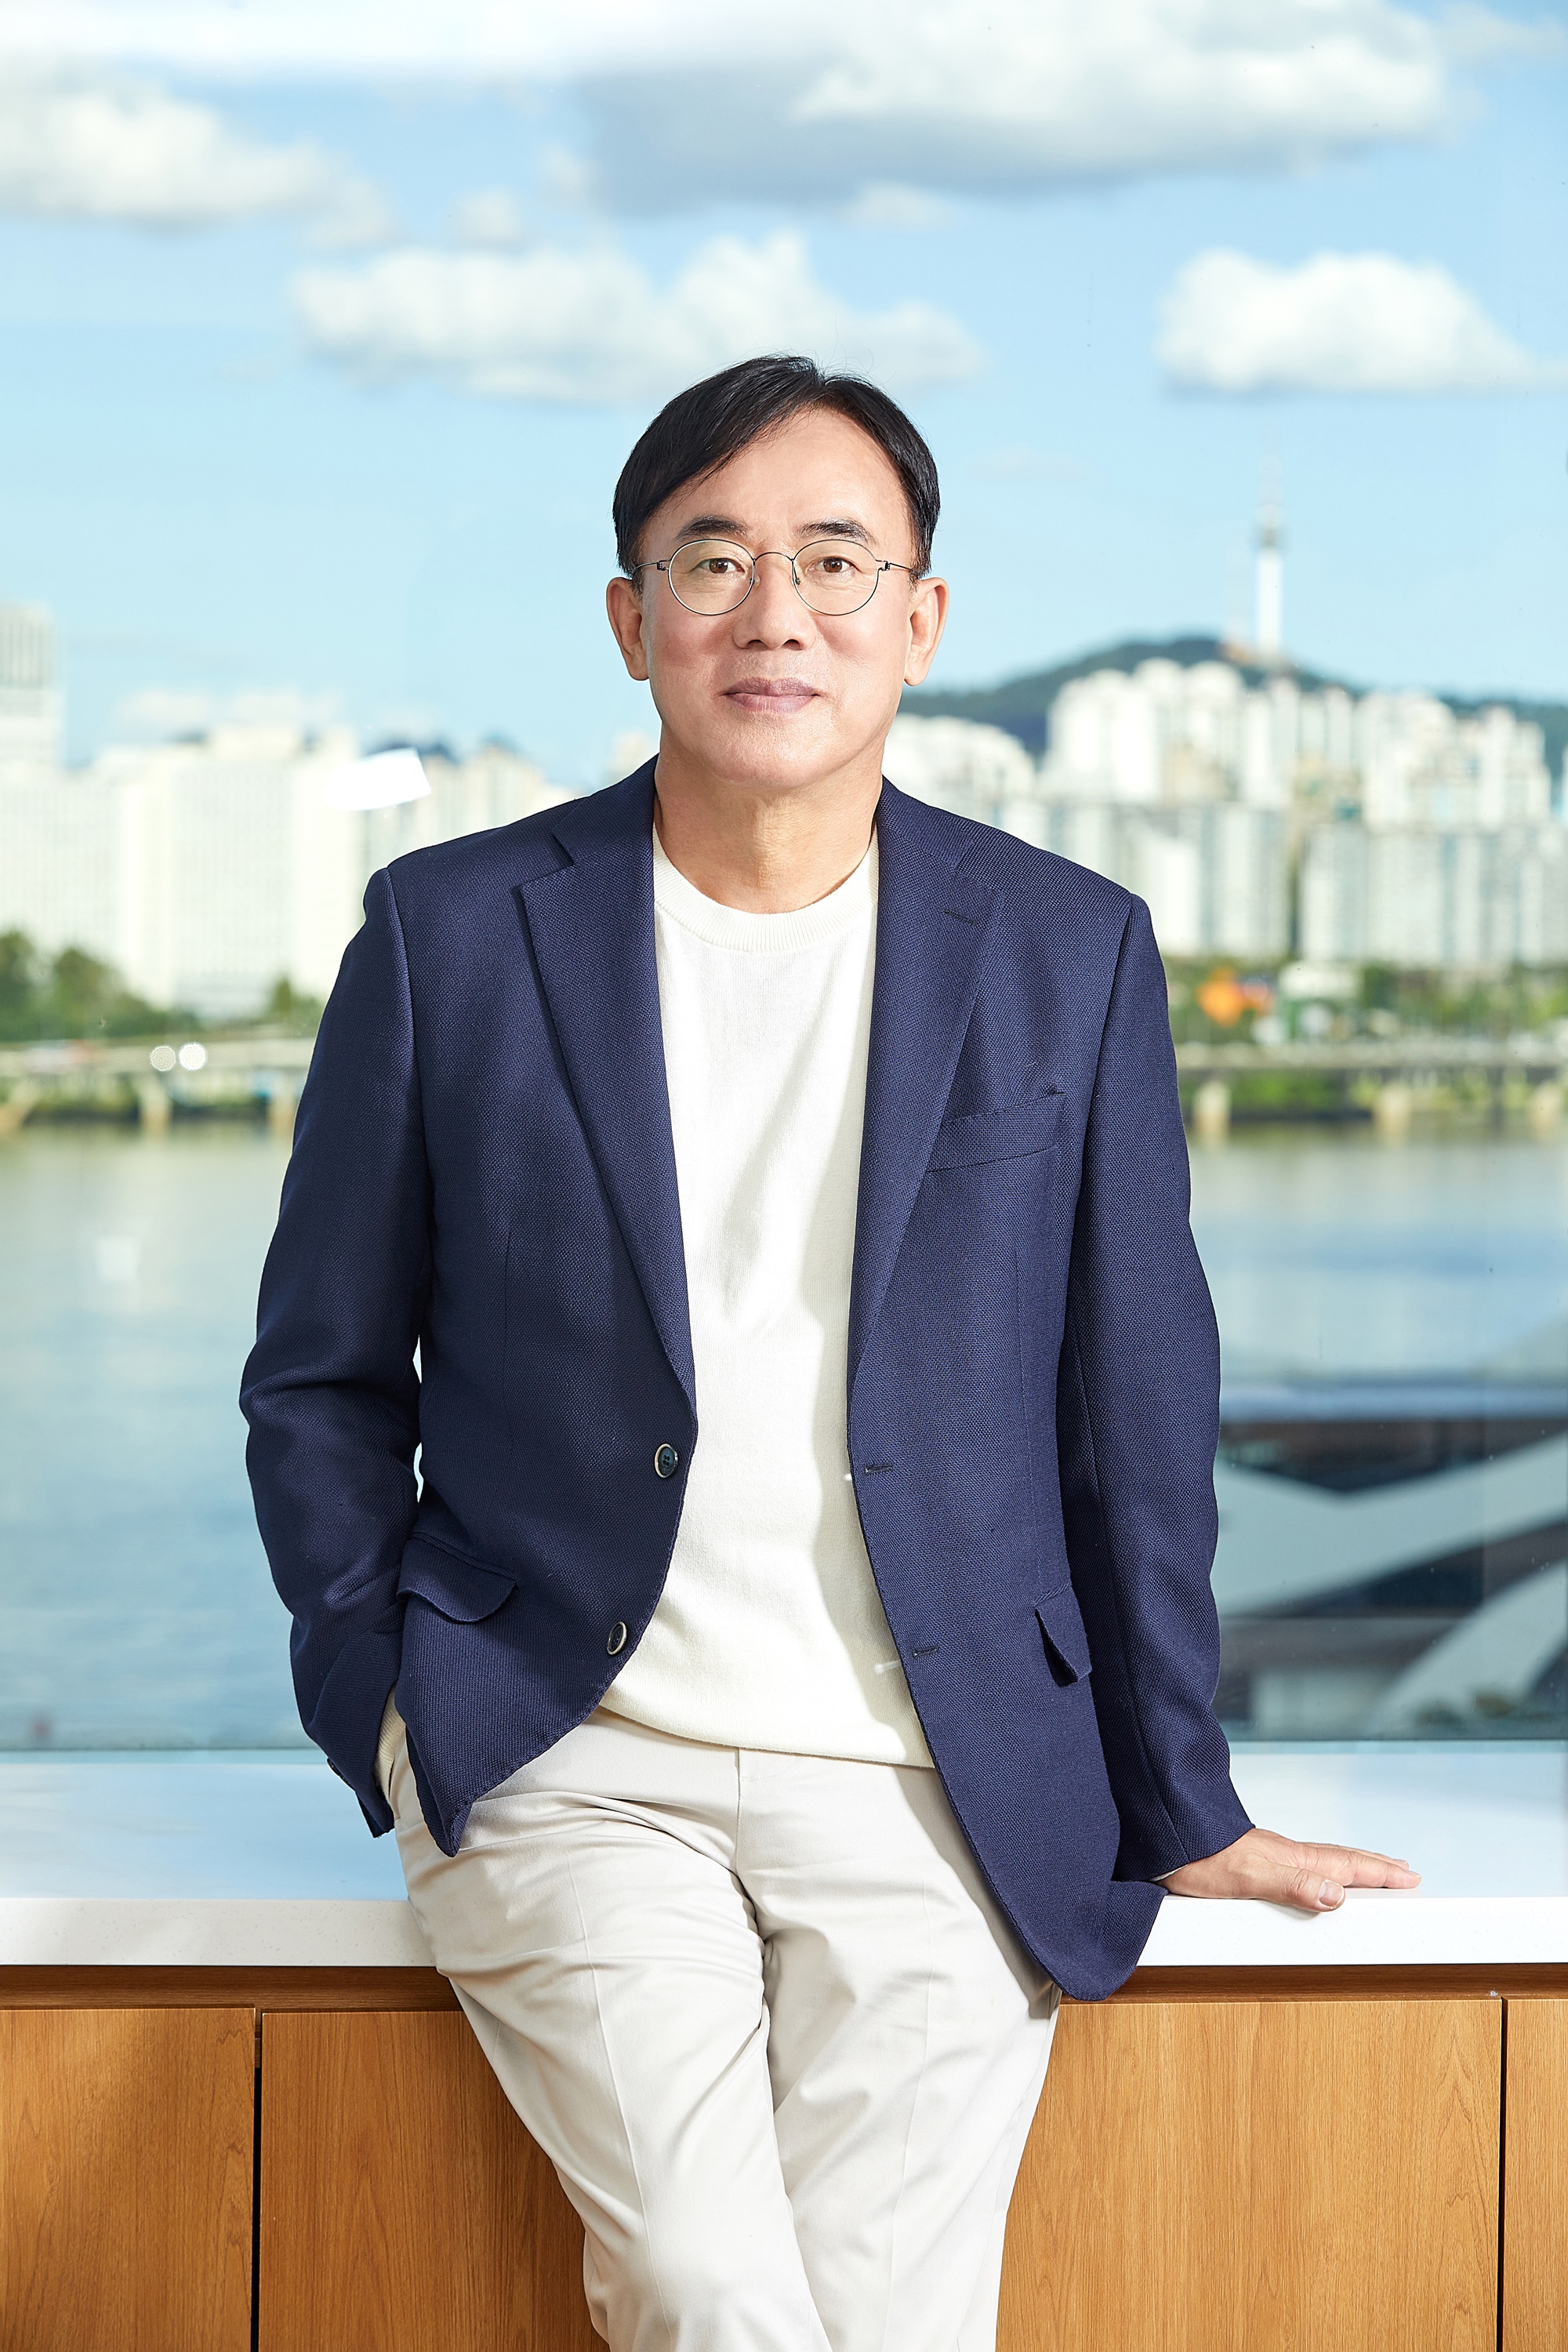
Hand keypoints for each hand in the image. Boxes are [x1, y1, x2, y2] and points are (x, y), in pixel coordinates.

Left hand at [1162, 1826, 1420, 1912]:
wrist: (1164, 1840)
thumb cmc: (1198, 1860)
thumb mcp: (1247, 1879)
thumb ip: (1292, 1886)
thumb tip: (1336, 1894)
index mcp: (1291, 1859)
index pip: (1346, 1866)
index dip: (1379, 1873)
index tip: (1409, 1875)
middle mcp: (1285, 1854)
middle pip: (1340, 1859)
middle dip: (1374, 1866)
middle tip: (1402, 1870)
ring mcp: (1270, 1855)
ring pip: (1322, 1859)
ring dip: (1350, 1865)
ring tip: (1368, 1870)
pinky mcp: (1253, 1860)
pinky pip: (1301, 1863)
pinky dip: (1321, 1867)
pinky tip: (1312, 1873)